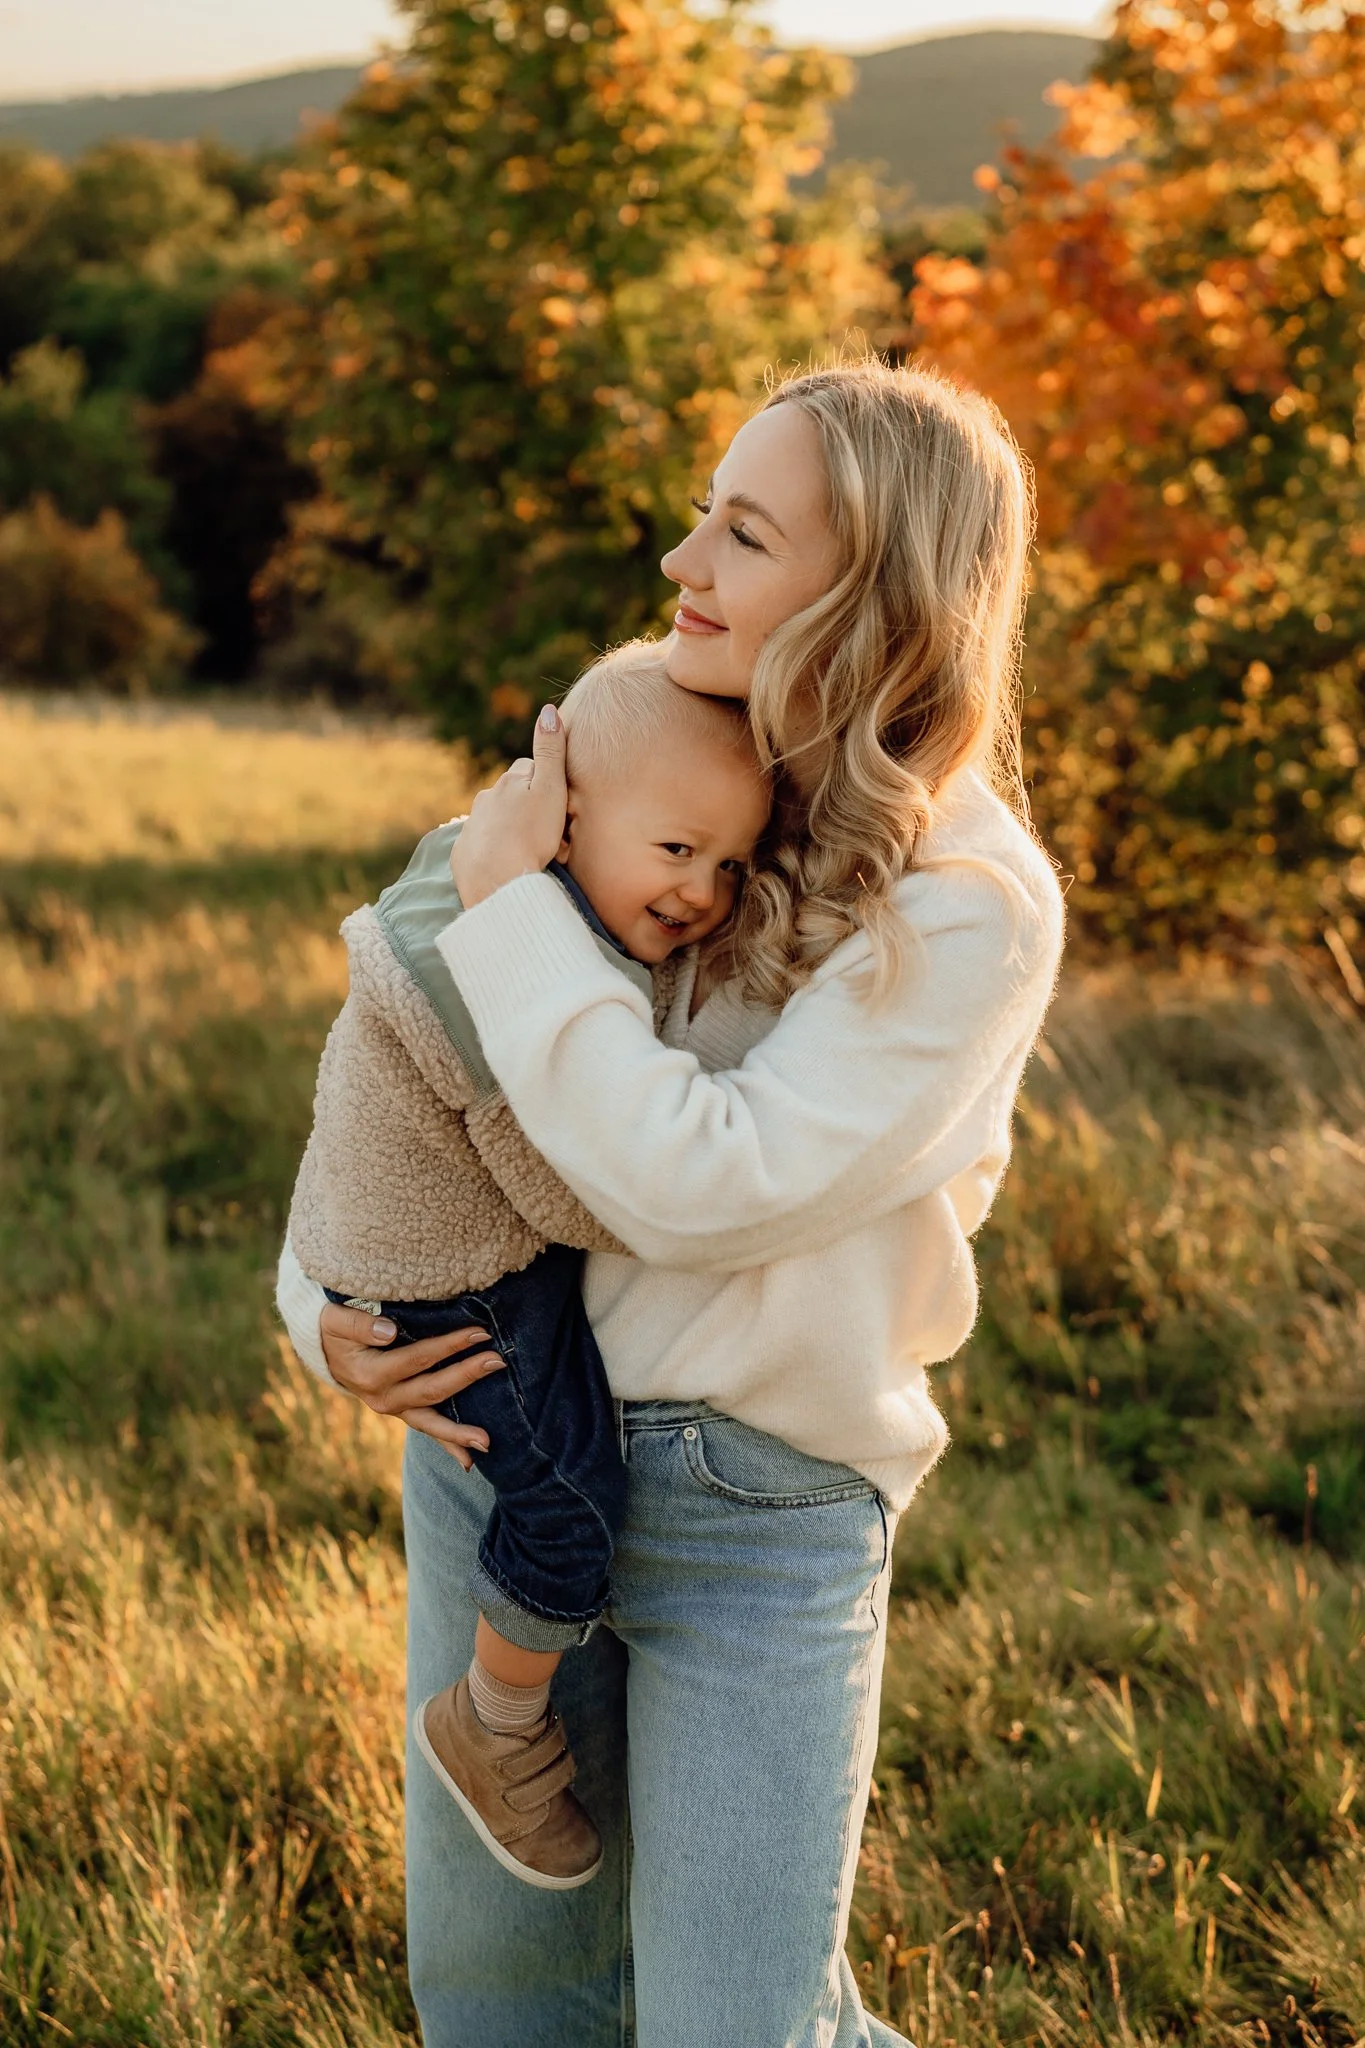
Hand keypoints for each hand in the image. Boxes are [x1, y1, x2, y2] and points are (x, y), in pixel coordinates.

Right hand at [320, 1301, 506, 1469]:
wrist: (324, 1350)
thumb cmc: (333, 1329)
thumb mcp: (334, 1320)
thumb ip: (359, 1325)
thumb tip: (390, 1331)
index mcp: (370, 1374)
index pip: (418, 1358)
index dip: (449, 1346)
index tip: (479, 1331)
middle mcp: (383, 1398)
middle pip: (431, 1390)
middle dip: (466, 1376)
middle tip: (497, 1361)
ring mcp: (393, 1409)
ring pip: (430, 1423)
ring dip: (458, 1433)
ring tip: (487, 1442)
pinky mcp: (402, 1411)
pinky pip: (426, 1430)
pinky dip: (447, 1446)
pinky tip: (470, 1462)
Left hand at [451, 703, 567, 907]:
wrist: (497, 882)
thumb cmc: (531, 836)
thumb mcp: (551, 790)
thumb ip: (551, 751)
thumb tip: (549, 710)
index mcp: (510, 781)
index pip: (532, 769)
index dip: (549, 784)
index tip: (561, 805)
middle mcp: (487, 797)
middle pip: (514, 795)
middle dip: (530, 808)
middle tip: (551, 835)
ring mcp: (473, 824)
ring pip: (499, 820)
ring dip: (514, 829)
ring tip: (533, 853)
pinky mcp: (464, 852)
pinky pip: (484, 845)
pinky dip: (497, 850)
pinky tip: (509, 864)